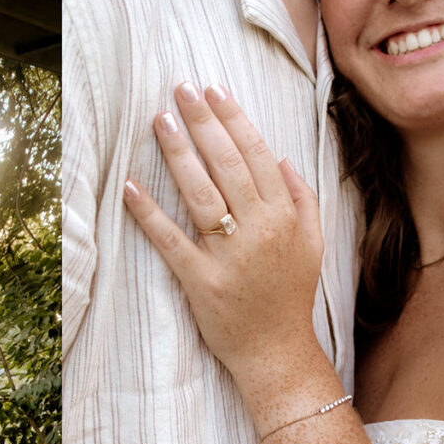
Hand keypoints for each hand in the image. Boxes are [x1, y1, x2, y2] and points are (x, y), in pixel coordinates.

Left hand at [124, 82, 322, 374]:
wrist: (277, 353)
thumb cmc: (290, 298)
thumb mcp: (312, 245)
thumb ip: (303, 199)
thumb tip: (281, 160)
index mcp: (284, 217)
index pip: (256, 154)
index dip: (232, 119)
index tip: (213, 91)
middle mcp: (258, 230)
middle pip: (226, 165)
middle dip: (202, 122)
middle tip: (180, 90)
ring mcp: (228, 256)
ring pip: (200, 194)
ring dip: (178, 154)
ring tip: (160, 121)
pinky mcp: (200, 281)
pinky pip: (171, 240)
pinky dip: (149, 213)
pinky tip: (131, 186)